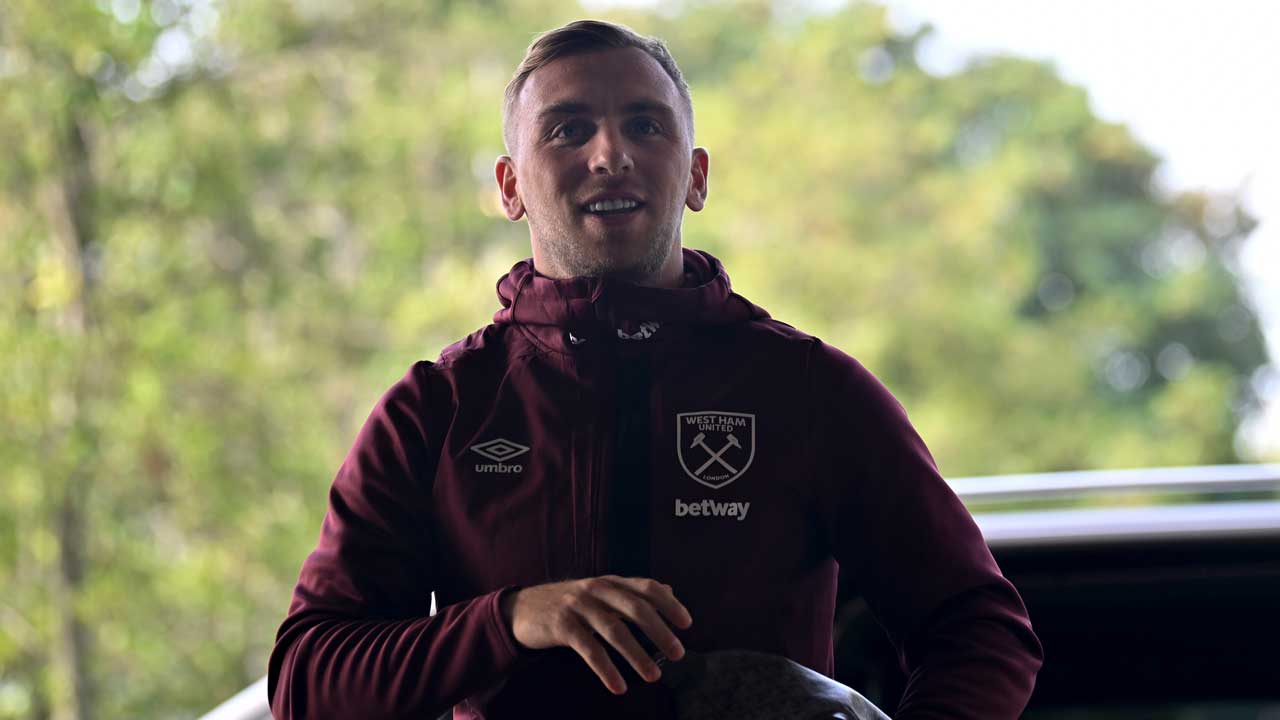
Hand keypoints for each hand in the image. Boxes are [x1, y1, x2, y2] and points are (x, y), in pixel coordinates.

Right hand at [499, 575, 693, 694]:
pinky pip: (589, 649)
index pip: (647, 587)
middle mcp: (597, 589)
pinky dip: (607, 669)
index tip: (687, 624)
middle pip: (635, 608)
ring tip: (654, 676)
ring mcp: (578, 606)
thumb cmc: (570, 604)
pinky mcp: (562, 626)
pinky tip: (619, 687)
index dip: (669, 604)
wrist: (522, 609)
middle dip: (660, 632)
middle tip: (679, 654)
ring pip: (614, 630)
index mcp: (610, 582)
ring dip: (637, 655)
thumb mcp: (601, 594)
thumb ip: (633, 592)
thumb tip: (668, 590)